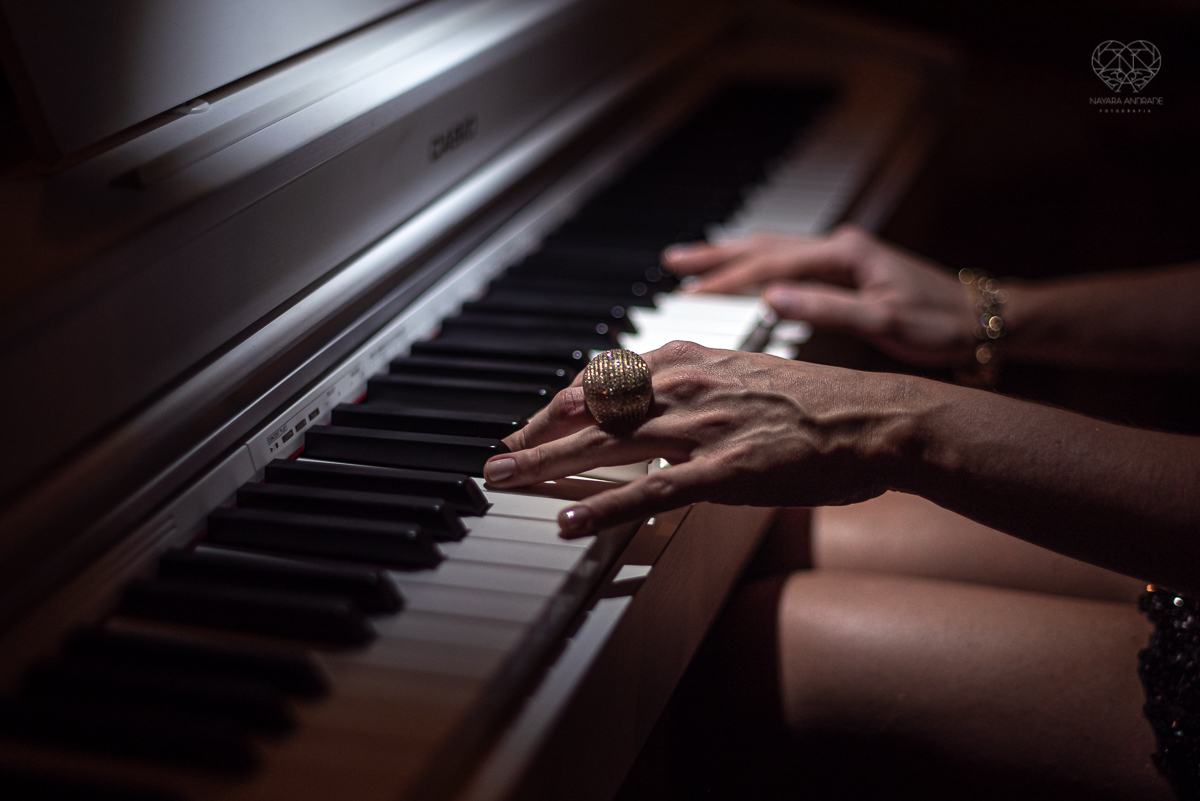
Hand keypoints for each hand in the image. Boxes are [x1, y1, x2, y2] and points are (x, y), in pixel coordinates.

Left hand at [482, 342, 921, 535]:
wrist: (877, 416)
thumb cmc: (817, 402)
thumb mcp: (744, 375)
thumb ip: (692, 385)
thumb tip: (651, 402)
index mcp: (690, 360)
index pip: (602, 380)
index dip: (555, 407)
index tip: (528, 429)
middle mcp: (688, 386)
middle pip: (591, 410)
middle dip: (535, 437)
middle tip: (495, 461)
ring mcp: (705, 427)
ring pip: (608, 444)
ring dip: (548, 465)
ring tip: (505, 483)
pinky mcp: (728, 469)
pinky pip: (653, 490)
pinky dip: (604, 505)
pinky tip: (568, 522)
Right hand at [662, 226, 977, 366]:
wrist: (984, 319)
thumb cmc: (942, 323)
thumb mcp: (883, 323)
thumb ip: (826, 310)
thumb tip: (770, 300)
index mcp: (846, 255)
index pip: (772, 265)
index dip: (728, 280)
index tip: (690, 293)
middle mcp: (841, 247)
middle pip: (766, 246)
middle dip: (718, 255)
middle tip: (674, 261)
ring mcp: (844, 256)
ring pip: (776, 250)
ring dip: (734, 256)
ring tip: (694, 263)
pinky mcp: (848, 270)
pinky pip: (791, 262)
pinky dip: (759, 266)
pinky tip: (745, 275)